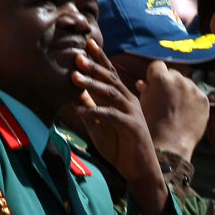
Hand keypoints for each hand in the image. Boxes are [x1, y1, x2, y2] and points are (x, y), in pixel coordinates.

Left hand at [73, 39, 167, 214]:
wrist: (140, 170)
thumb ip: (90, 109)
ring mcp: (132, 113)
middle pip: (111, 79)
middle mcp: (129, 102)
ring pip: (111, 94)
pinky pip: (111, 116)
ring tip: (74, 77)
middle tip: (79, 55)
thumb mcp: (100, 126)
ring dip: (92, 84)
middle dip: (94, 66)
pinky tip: (80, 110)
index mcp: (123, 99)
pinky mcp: (131, 128)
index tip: (87, 44)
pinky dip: (95, 112)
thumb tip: (74, 94)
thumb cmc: (121, 148)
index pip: (111, 74)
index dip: (100, 59)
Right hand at [136, 61, 208, 160]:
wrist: (169, 145)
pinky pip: (197, 95)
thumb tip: (142, 83)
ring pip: (186, 84)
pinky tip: (186, 114)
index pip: (157, 65)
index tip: (153, 86)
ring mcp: (193, 89)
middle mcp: (179, 79)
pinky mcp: (204, 100)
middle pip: (173, 74)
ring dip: (181, 91)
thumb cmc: (151, 126)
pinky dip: (192, 102)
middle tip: (165, 100)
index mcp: (161, 78)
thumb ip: (144, 90)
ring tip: (176, 110)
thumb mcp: (143, 106)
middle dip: (168, 83)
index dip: (153, 76)